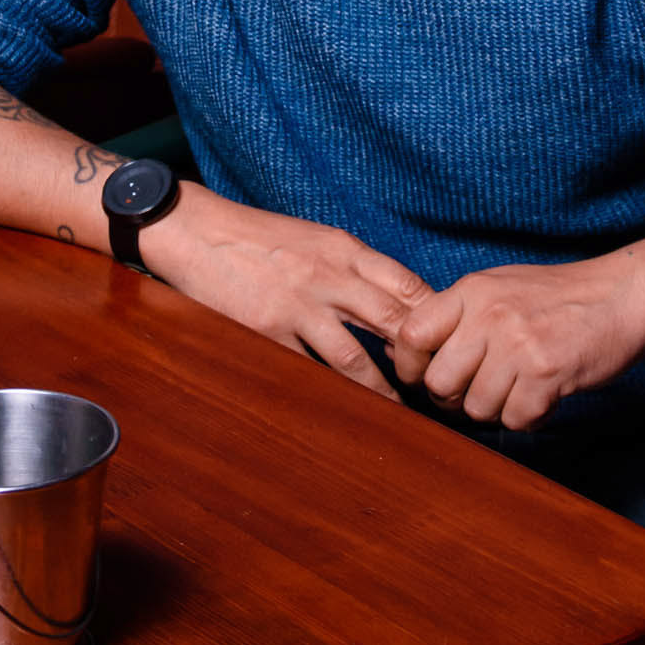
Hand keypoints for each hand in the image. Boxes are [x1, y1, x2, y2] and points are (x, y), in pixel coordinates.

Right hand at [145, 183, 432, 401]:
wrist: (197, 231)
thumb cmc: (259, 237)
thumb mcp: (316, 238)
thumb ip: (354, 267)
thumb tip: (398, 302)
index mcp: (344, 249)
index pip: (408, 285)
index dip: (433, 319)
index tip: (447, 345)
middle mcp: (328, 275)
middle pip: (392, 321)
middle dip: (417, 359)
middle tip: (435, 388)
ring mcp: (297, 305)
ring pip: (354, 359)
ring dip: (381, 391)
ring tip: (397, 413)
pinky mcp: (266, 331)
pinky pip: (306, 370)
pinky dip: (328, 393)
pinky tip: (342, 412)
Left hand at [389, 256, 644, 433]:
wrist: (624, 293)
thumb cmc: (561, 296)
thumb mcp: (500, 288)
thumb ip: (458, 316)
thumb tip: (403, 348)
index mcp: (472, 291)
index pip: (411, 334)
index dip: (410, 366)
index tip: (426, 377)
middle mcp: (489, 315)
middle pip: (439, 383)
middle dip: (456, 399)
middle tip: (479, 392)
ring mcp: (518, 344)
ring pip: (478, 408)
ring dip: (498, 409)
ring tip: (520, 389)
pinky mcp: (547, 373)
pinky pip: (516, 419)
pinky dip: (529, 417)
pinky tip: (543, 397)